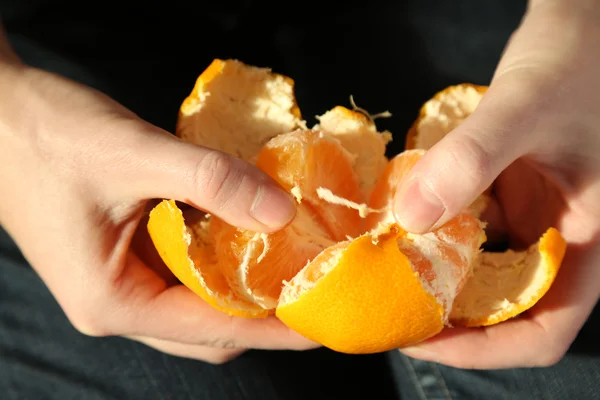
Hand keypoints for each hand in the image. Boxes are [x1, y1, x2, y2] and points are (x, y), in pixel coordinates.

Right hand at [0, 36, 311, 363]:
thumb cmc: (48, 136)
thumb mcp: (135, 153)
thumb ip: (213, 182)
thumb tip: (282, 214)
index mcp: (112, 300)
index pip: (214, 330)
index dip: (274, 328)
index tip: (321, 321)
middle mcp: (116, 304)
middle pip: (209, 329)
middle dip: (264, 313)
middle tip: (313, 285)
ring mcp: (119, 284)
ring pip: (198, 304)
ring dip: (244, 287)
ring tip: (291, 263)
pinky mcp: (124, 259)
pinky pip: (184, 276)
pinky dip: (220, 263)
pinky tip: (246, 235)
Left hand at [393, 0, 599, 368]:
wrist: (582, 22)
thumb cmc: (576, 58)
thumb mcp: (526, 106)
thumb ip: (474, 158)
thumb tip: (410, 219)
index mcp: (588, 242)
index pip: (545, 331)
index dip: (484, 350)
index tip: (421, 338)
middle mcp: (559, 241)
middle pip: (503, 313)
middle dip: (445, 322)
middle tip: (383, 311)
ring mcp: (532, 219)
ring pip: (479, 273)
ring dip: (431, 278)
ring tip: (379, 274)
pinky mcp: (507, 195)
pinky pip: (465, 231)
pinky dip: (431, 235)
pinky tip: (397, 224)